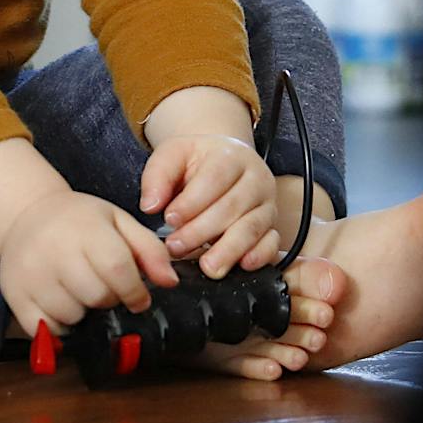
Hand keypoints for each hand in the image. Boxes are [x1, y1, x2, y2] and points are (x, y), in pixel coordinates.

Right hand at [0, 189, 178, 339]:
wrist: (25, 213)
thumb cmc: (77, 220)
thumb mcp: (118, 220)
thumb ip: (149, 249)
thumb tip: (169, 282)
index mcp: (84, 228)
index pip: (118, 269)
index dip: (135, 291)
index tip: (138, 298)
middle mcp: (53, 249)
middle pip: (96, 296)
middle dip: (109, 300)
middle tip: (104, 288)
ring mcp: (30, 274)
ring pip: (72, 316)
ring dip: (83, 312)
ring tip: (79, 291)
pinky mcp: (14, 294)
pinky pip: (44, 330)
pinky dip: (59, 326)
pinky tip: (61, 304)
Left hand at [139, 134, 280, 277]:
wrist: (224, 161)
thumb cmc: (196, 161)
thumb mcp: (172, 155)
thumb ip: (158, 176)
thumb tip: (149, 206)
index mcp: (231, 155)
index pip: (214, 178)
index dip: (191, 202)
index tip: (169, 218)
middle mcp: (256, 178)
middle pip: (232, 207)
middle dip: (201, 231)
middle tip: (176, 247)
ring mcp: (267, 203)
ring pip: (252, 228)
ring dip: (228, 250)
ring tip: (207, 266)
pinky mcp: (272, 225)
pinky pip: (272, 242)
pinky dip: (261, 256)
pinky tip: (243, 265)